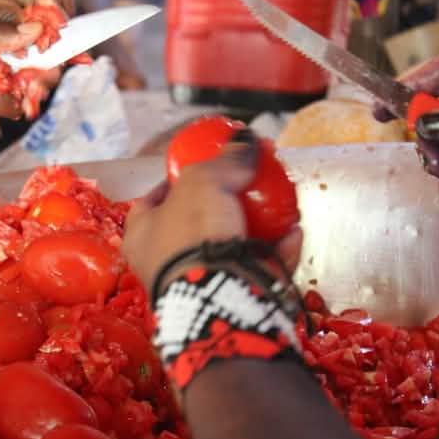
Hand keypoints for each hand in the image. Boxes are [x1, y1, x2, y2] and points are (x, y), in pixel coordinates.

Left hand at [122, 136, 302, 289]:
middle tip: (247, 185)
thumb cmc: (193, 235)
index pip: (152, 200)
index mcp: (143, 235)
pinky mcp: (232, 300)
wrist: (218, 298)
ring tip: (279, 206)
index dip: (173, 182)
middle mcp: (166, 263)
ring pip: (232, 248)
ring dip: (259, 227)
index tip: (196, 168)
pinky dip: (278, 252)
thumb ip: (224, 161)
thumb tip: (245, 139)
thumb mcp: (204, 183)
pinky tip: (294, 233)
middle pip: (197, 224)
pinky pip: (259, 270)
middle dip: (225, 204)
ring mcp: (200, 284)